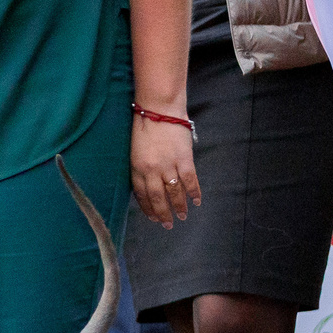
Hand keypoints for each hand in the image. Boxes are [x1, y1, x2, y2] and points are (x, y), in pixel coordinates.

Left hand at [130, 108, 200, 227]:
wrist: (159, 108)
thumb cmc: (146, 124)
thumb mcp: (136, 149)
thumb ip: (142, 166)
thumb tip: (150, 183)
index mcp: (137, 167)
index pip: (141, 194)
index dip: (147, 208)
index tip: (152, 217)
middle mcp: (151, 170)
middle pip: (157, 198)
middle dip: (162, 214)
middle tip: (167, 224)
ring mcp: (168, 165)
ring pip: (174, 193)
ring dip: (179, 207)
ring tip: (182, 216)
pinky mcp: (183, 159)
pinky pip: (190, 181)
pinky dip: (194, 193)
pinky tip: (196, 201)